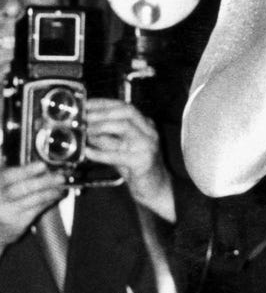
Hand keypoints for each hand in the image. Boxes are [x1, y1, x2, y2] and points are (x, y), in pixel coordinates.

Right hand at [0, 162, 66, 248]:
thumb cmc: (0, 200)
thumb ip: (1, 167)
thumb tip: (3, 150)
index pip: (8, 176)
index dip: (26, 170)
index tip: (42, 165)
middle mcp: (0, 200)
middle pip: (22, 189)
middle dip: (44, 182)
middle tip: (60, 177)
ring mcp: (8, 213)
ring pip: (33, 200)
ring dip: (51, 191)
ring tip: (62, 185)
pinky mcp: (17, 224)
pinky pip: (37, 210)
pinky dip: (49, 201)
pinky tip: (56, 195)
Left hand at [84, 98, 174, 221]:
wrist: (155, 189)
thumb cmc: (136, 168)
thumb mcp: (120, 148)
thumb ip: (106, 138)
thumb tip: (86, 129)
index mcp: (145, 125)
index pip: (124, 106)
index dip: (104, 103)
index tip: (86, 104)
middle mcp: (149, 131)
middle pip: (126, 111)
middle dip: (102, 112)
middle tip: (84, 117)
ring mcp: (148, 145)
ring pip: (124, 127)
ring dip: (101, 126)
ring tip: (85, 131)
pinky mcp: (143, 161)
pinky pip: (118, 154)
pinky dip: (100, 152)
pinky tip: (87, 152)